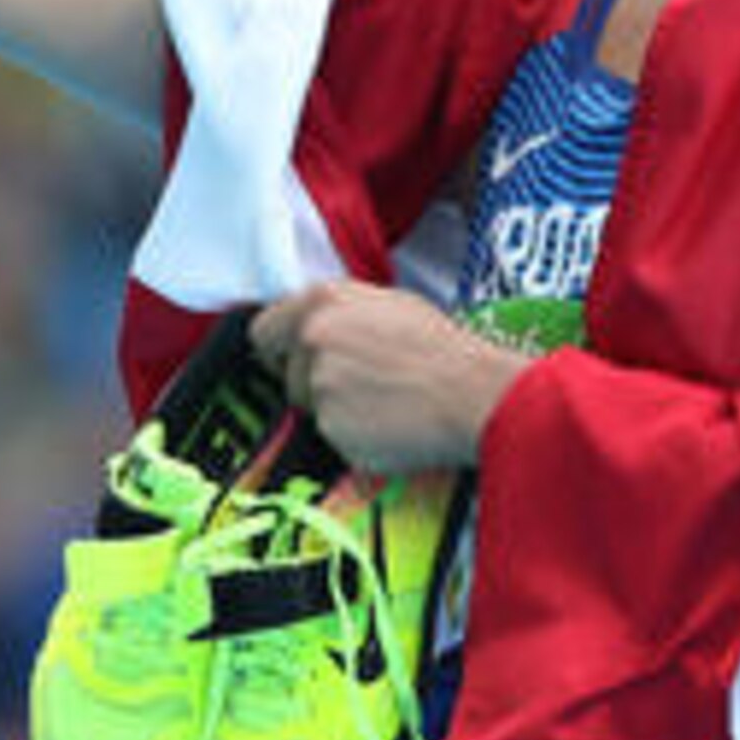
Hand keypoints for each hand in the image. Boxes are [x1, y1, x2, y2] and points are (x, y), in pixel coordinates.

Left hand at [250, 282, 530, 476]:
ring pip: (312, 407)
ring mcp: (320, 385)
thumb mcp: (390, 305)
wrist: (475, 395)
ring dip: (338, 411)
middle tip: (362, 384)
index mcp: (323, 301)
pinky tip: (390, 425)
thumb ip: (340, 313)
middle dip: (314, 383)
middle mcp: (313, 339)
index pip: (264, 330)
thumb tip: (315, 327)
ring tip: (386, 402)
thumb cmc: (444, 350)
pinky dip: (355, 438)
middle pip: (287, 374)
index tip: (296, 360)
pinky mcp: (332, 429)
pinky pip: (333, 437)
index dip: (281, 349)